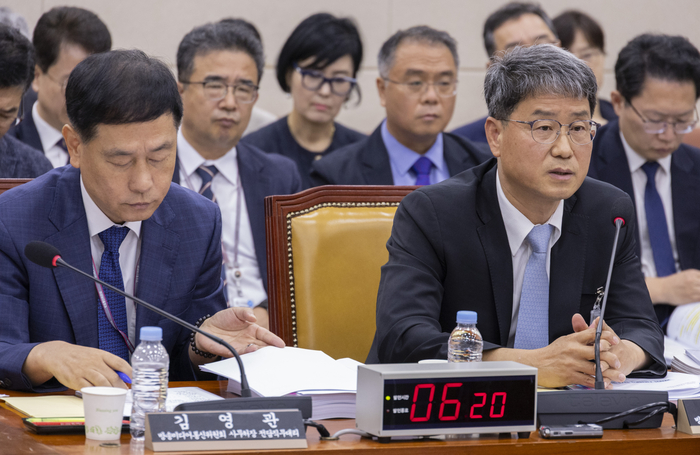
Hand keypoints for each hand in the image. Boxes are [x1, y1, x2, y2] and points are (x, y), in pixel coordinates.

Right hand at [22, 341, 131, 389]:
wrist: (58, 354)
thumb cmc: (81, 357)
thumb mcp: (96, 355)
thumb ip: (109, 365)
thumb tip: (125, 377)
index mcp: (102, 355)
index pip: (120, 363)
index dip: (130, 372)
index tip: (136, 381)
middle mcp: (95, 362)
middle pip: (113, 376)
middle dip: (121, 387)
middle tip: (126, 395)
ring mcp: (85, 371)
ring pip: (102, 383)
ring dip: (111, 392)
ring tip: (116, 398)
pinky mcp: (75, 379)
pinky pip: (88, 389)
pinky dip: (95, 394)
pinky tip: (100, 398)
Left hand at [192, 307, 284, 360]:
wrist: (207, 327)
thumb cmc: (223, 319)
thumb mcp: (236, 311)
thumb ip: (245, 312)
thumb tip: (253, 318)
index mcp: (252, 330)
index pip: (265, 335)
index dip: (273, 340)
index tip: (281, 344)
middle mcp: (248, 340)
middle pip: (262, 346)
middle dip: (270, 350)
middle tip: (279, 353)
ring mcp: (240, 346)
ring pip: (253, 352)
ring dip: (261, 352)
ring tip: (268, 352)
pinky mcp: (230, 351)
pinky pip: (240, 353)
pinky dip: (247, 352)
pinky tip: (253, 350)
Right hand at [483, 314, 619, 387]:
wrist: (536, 364)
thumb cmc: (551, 353)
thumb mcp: (565, 340)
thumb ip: (581, 334)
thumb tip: (595, 325)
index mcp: (573, 339)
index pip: (593, 334)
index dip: (607, 337)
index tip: (615, 341)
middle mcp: (574, 350)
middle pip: (598, 351)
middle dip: (611, 357)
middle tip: (618, 362)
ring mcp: (572, 363)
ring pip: (596, 368)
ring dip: (610, 373)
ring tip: (618, 376)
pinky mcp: (570, 375)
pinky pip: (589, 380)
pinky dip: (599, 383)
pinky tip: (606, 384)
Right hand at [645, 269, 699, 304]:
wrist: (661, 289)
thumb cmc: (673, 283)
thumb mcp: (685, 275)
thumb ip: (697, 276)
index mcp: (692, 273)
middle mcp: (694, 280)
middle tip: (699, 289)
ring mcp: (693, 289)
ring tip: (697, 293)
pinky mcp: (692, 297)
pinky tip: (697, 297)